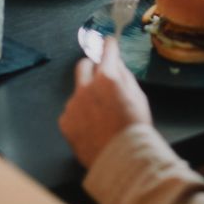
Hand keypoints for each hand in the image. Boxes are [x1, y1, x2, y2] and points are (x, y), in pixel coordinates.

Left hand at [59, 37, 151, 167]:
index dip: (108, 45)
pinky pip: (71, 111)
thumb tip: (116, 63)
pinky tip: (91, 127)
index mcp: (107, 78)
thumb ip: (124, 76)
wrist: (122, 160)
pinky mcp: (65, 121)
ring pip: (78, 91)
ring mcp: (73, 104)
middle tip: (101, 78)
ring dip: (86, 95)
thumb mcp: (138, 97)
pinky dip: (80, 115)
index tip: (107, 42)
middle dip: (92, 67)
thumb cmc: (135, 128)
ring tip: (100, 115)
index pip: (106, 51)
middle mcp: (86, 87)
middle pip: (83, 65)